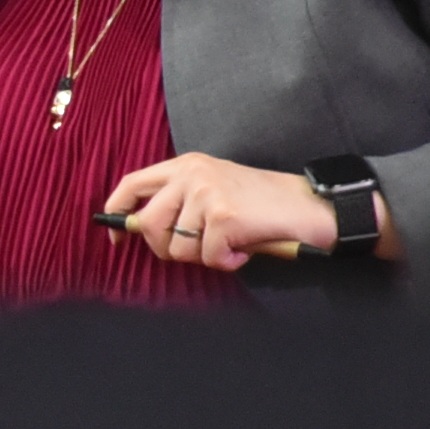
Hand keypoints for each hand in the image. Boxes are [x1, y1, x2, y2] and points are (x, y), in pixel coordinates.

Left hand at [103, 151, 354, 271]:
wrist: (312, 207)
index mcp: (185, 165)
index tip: (117, 237)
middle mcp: (191, 174)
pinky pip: (207, 258)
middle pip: (147, 224)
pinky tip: (244, 250)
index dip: (117, 212)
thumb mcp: (214, 190)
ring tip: (230, 244)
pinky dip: (226, 263)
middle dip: (168, 248)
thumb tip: (136, 228)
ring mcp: (206, 193)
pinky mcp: (224, 216)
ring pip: (177, 247)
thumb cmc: (263, 206)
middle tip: (198, 250)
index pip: (132, 184)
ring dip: (204, 257)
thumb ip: (179, 202)